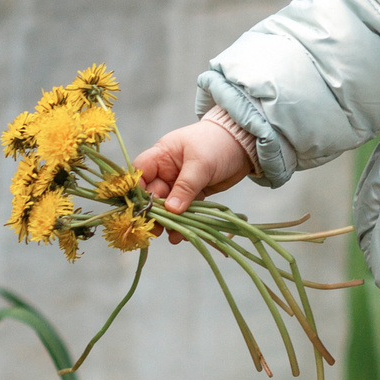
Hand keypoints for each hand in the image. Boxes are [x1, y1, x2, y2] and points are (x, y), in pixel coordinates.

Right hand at [135, 119, 253, 242]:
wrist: (244, 144)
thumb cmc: (218, 143)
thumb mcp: (200, 164)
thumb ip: (185, 187)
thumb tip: (171, 210)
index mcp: (161, 155)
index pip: (140, 173)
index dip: (136, 190)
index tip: (139, 209)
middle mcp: (167, 170)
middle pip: (152, 193)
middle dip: (154, 212)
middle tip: (155, 230)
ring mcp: (180, 182)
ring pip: (169, 205)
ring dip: (169, 220)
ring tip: (172, 236)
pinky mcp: (194, 192)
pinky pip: (185, 209)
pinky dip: (184, 221)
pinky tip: (183, 234)